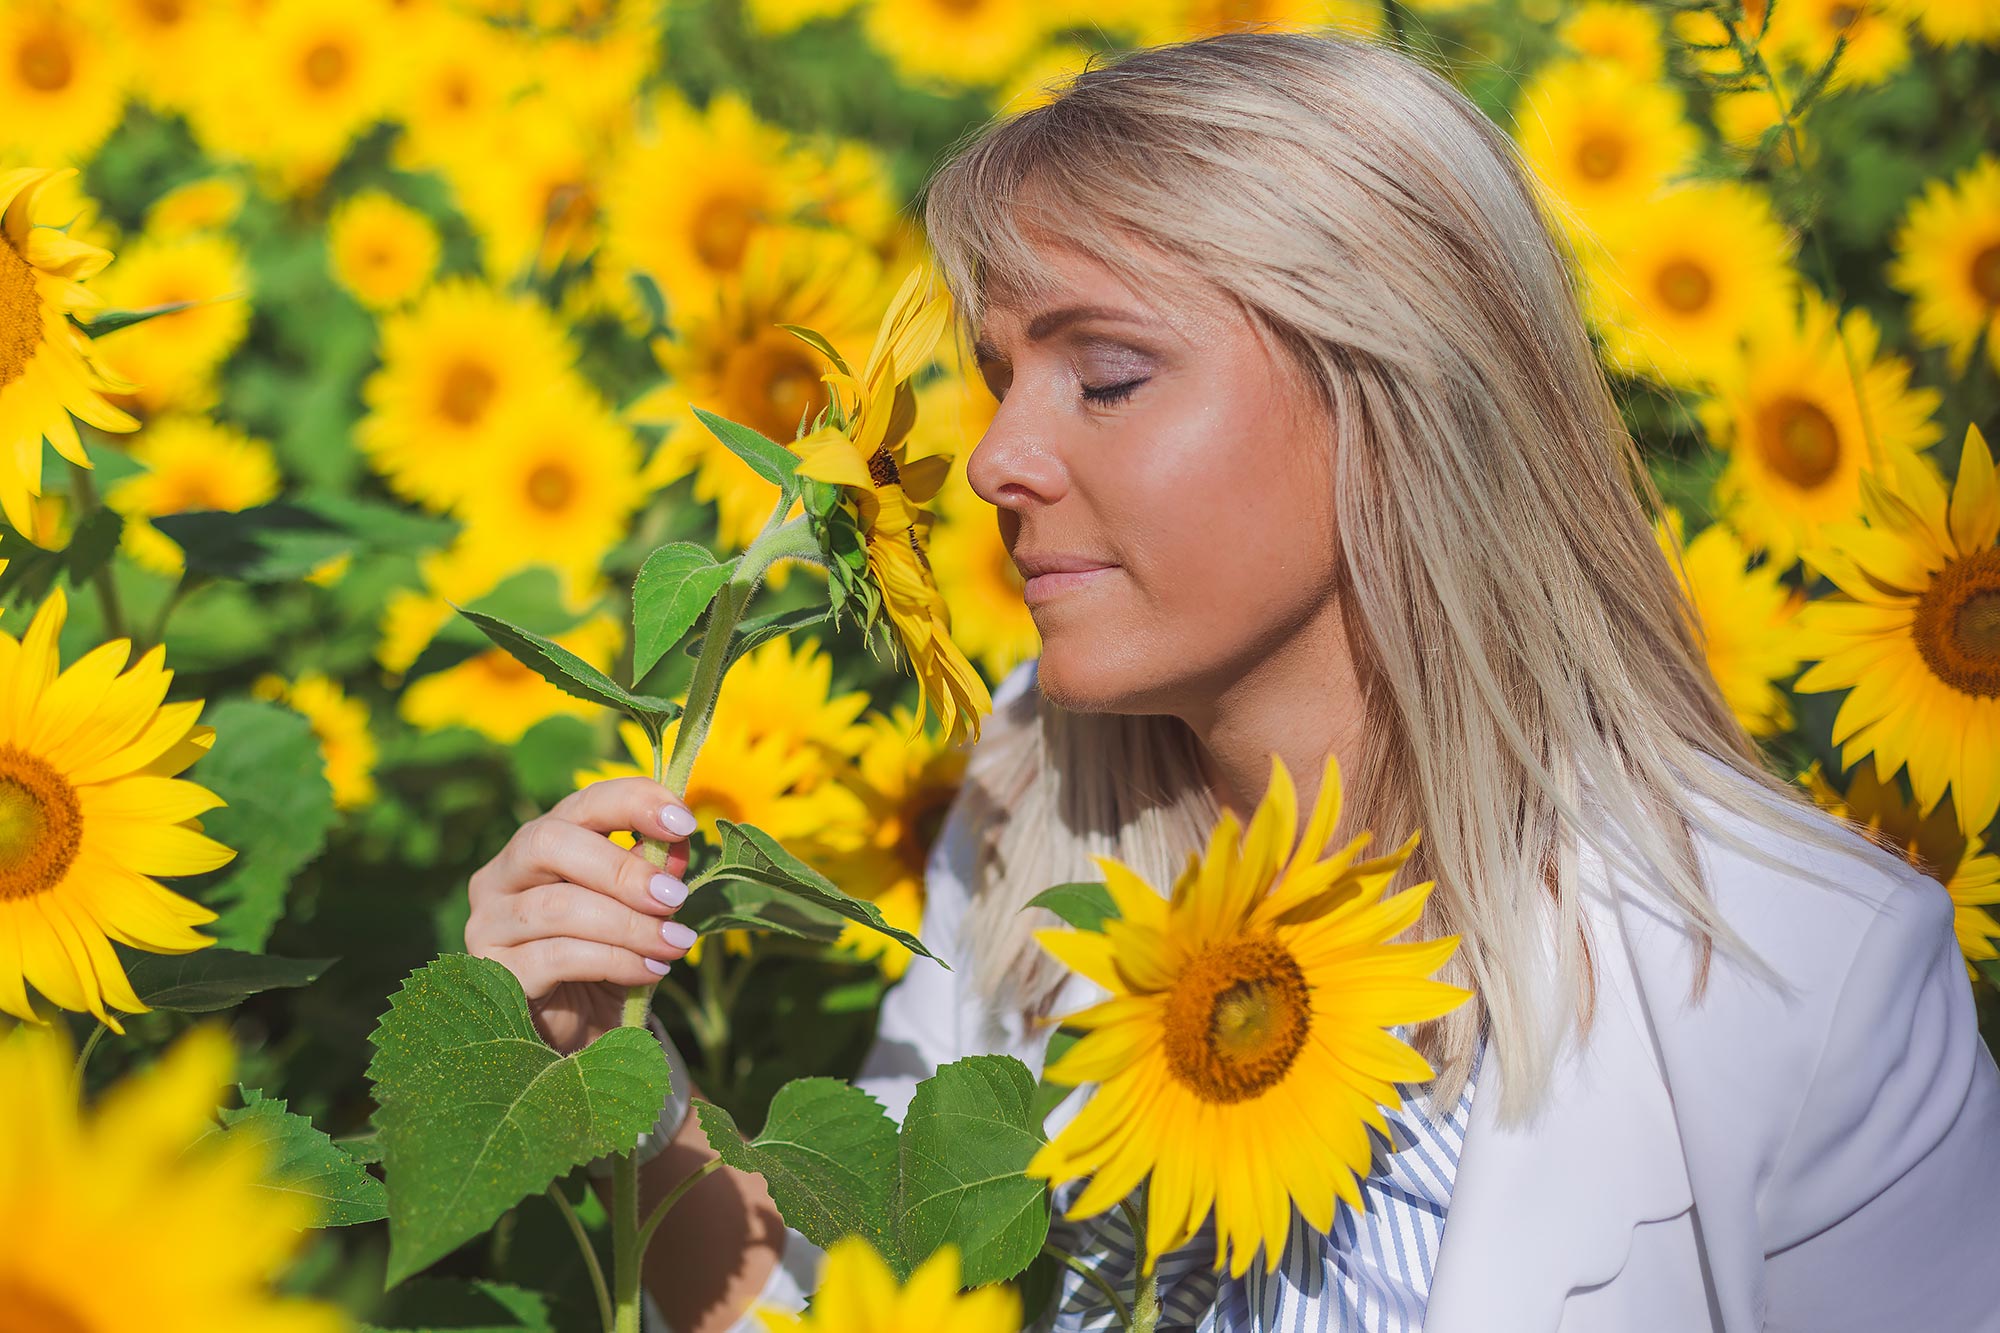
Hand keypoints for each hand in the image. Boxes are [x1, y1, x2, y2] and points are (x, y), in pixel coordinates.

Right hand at [466, 777, 699, 1052]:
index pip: (580, 805)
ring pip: (559, 906)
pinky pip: (558, 956)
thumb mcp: (638, 912)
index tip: (683, 821)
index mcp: (540, 846)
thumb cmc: (607, 962)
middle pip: (549, 843)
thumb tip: (676, 846)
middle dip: (621, 868)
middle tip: (675, 896)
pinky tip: (650, 971)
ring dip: (629, 924)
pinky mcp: (495, 973)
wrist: (580, 1038)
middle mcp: (501, 876)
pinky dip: (616, 961)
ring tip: (675, 943)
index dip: (632, 802)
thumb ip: (652, 875)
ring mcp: (489, 924)